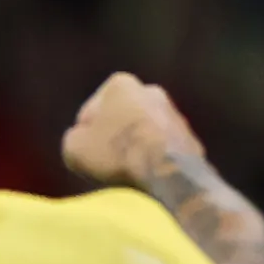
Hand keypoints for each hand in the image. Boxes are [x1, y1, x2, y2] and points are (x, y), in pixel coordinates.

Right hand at [61, 72, 203, 193]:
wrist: (165, 170)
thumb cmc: (115, 152)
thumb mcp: (74, 148)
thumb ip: (73, 139)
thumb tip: (80, 141)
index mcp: (121, 85)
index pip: (91, 109)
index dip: (84, 132)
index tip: (84, 150)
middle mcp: (150, 91)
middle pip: (121, 117)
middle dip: (112, 135)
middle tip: (102, 161)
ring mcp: (173, 114)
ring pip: (144, 133)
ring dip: (134, 148)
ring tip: (123, 173)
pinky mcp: (189, 138)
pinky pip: (162, 150)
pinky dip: (153, 161)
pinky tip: (144, 178)